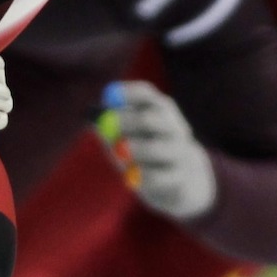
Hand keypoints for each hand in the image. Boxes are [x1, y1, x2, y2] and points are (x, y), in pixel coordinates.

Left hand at [96, 81, 215, 220]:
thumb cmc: (145, 152)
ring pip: (153, 149)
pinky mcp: (180, 176)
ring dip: (132, 153)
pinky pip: (154, 176)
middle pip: (149, 119)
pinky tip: (135, 176)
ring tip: (123, 157)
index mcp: (162, 109)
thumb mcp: (128, 137)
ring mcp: (180, 151)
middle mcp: (175, 126)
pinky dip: (139, 176)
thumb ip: (112, 128)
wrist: (180, 182)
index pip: (145, 94)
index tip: (106, 98)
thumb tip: (96, 122)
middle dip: (126, 123)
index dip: (126, 94)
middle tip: (108, 130)